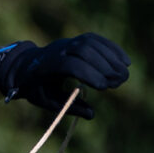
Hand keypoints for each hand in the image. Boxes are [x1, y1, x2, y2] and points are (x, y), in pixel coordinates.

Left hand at [0, 33, 130, 119]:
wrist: (28, 65)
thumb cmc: (38, 87)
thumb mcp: (47, 101)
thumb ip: (68, 107)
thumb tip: (91, 114)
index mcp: (46, 67)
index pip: (70, 65)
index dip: (88, 74)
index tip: (103, 87)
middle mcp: (57, 50)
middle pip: (83, 50)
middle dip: (103, 65)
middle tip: (117, 82)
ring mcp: (69, 42)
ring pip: (92, 43)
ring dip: (112, 57)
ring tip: (124, 75)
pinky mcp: (79, 38)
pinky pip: (98, 40)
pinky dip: (113, 50)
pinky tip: (125, 62)